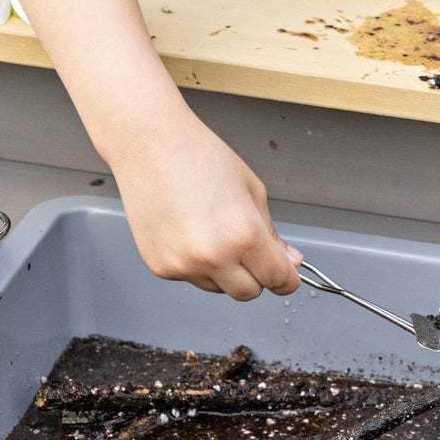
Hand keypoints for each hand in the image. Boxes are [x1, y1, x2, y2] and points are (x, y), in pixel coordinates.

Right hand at [108, 113, 302, 300]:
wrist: (149, 145)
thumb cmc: (200, 157)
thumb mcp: (252, 190)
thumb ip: (271, 233)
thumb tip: (289, 262)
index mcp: (244, 236)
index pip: (279, 280)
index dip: (288, 278)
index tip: (287, 274)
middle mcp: (213, 258)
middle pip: (249, 293)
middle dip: (257, 276)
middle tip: (248, 247)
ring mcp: (183, 266)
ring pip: (218, 288)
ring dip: (224, 271)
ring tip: (210, 229)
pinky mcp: (160, 267)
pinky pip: (191, 277)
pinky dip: (195, 263)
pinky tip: (187, 230)